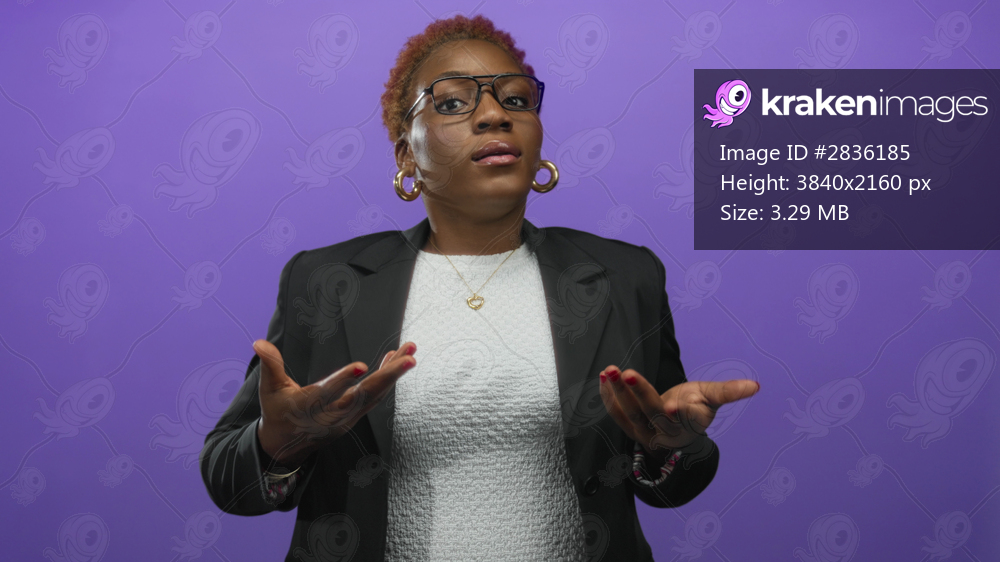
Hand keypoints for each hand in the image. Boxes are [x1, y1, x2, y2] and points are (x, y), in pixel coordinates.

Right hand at [254, 339, 417, 467]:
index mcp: (308, 408)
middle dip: (388, 376)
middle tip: (408, 359)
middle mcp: (333, 415)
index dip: (344, 380)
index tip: (362, 366)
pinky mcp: (356, 415)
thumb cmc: (277, 412)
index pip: (328, 393)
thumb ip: (270, 366)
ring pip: (376, 394)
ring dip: (394, 373)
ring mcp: (348, 417)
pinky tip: (398, 359)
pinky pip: (377, 396)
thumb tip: (258, 343)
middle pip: (365, 395)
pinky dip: (389, 378)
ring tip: (411, 351)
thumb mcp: (269, 390)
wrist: (286, 444)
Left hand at [599, 365, 758, 460]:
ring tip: (610, 370)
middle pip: (652, 414)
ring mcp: (646, 433)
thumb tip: (755, 386)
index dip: (679, 414)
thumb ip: (728, 391)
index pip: (686, 420)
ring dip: (618, 392)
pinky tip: (603, 377)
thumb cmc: (695, 405)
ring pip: (630, 414)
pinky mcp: (630, 428)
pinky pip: (616, 413)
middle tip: (629, 373)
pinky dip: (608, 396)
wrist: (675, 425)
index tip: (671, 406)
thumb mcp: (711, 397)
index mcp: (691, 425)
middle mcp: (667, 433)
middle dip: (640, 394)